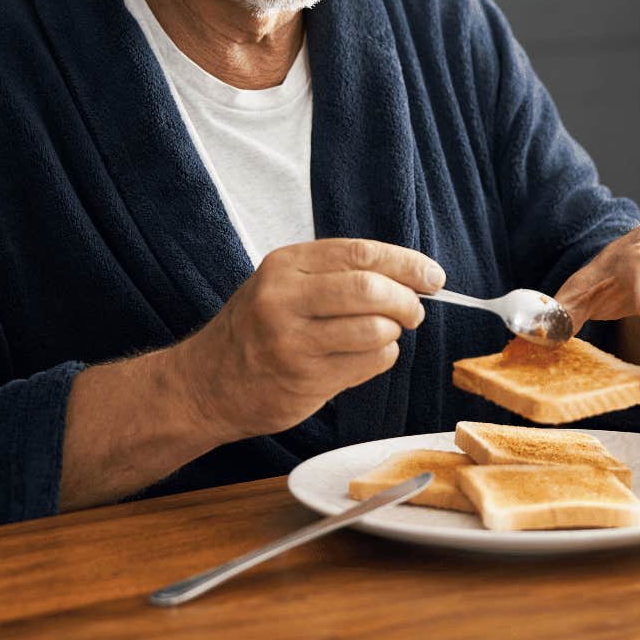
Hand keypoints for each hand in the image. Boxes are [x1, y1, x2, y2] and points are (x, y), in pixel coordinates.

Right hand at [172, 238, 442, 438]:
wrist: (205, 384)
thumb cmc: (255, 330)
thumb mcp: (283, 284)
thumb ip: (337, 274)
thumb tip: (412, 276)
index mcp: (285, 265)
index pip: (361, 254)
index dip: (407, 264)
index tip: (433, 276)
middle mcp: (284, 299)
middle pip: (370, 290)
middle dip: (407, 300)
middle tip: (416, 310)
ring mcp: (292, 342)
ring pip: (375, 330)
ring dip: (393, 333)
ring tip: (384, 334)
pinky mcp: (304, 379)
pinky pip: (369, 363)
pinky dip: (381, 358)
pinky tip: (365, 356)